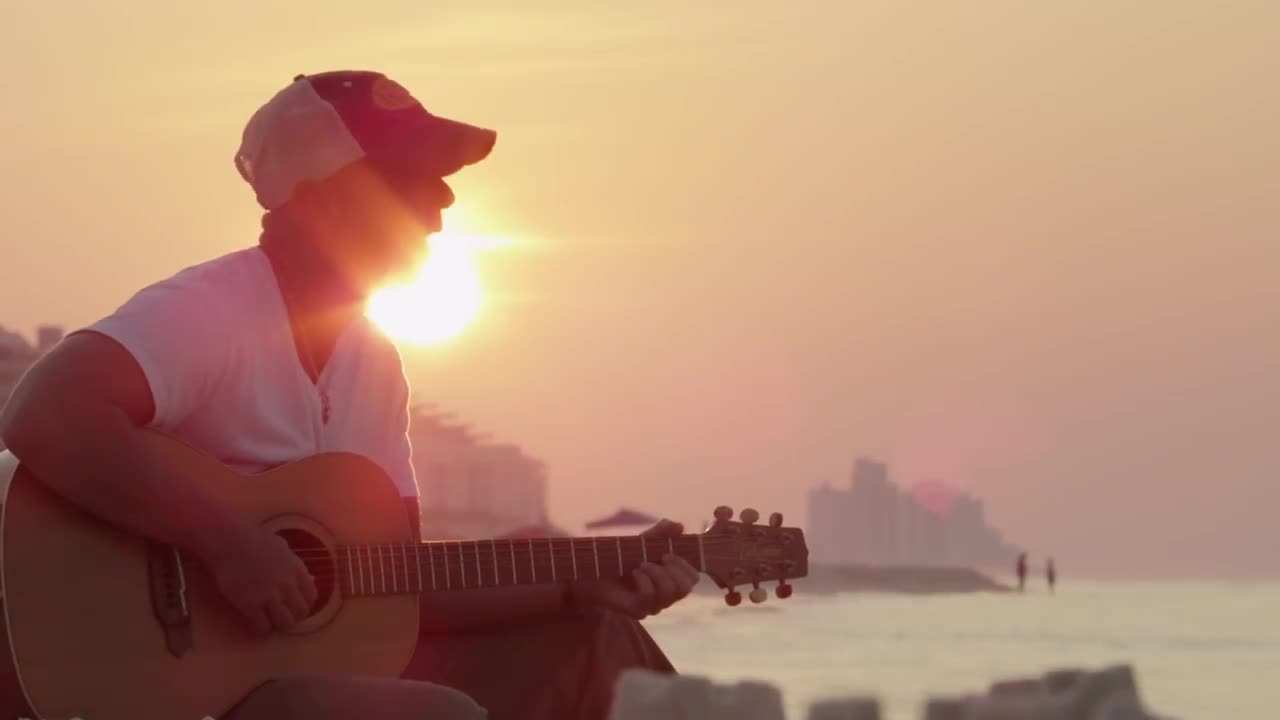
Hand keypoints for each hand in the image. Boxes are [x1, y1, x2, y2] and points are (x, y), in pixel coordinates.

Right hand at [204, 525, 317, 634]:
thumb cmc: (252, 538)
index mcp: (296, 569)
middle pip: (300, 612)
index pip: (311, 595)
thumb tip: (306, 576)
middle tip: (284, 618)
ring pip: (285, 622)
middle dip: (294, 617)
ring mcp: (270, 596)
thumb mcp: (281, 546)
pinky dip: (261, 629)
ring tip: (272, 623)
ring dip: (280, 625)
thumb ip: (293, 563)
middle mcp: (287, 585)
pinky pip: (262, 626)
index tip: (297, 606)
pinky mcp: (251, 605)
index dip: (305, 603)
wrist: (229, 542)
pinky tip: (256, 625)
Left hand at [568, 519, 699, 619]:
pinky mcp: (637, 611)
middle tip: (659, 557)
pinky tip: (634, 573)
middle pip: (685, 588)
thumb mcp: (642, 541)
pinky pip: (649, 597)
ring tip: (641, 564)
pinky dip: (644, 580)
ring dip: (656, 573)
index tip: (668, 553)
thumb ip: (661, 533)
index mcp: (670, 580)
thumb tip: (680, 525)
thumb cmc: (620, 557)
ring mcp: (652, 606)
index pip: (693, 580)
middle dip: (674, 569)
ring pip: (669, 593)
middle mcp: (665, 597)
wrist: (593, 570)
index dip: (686, 566)